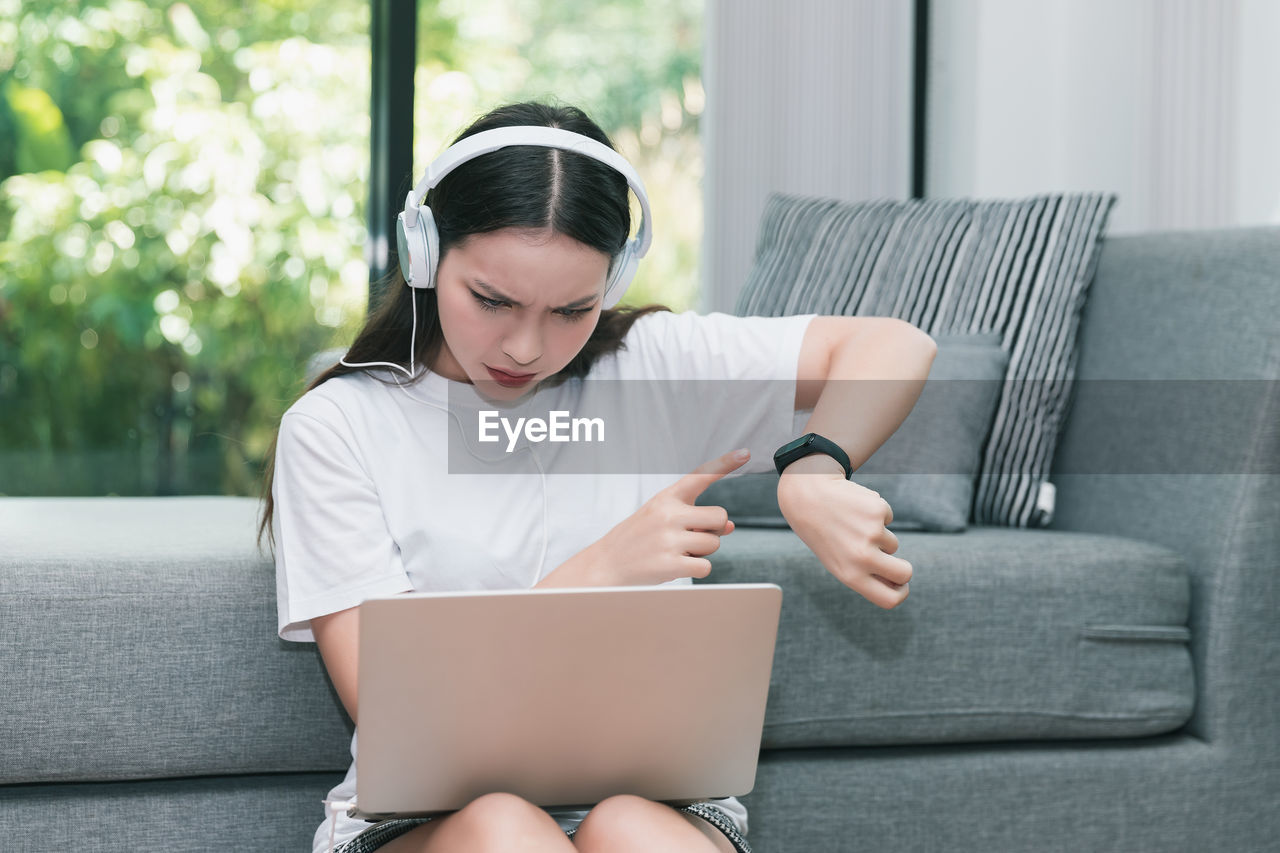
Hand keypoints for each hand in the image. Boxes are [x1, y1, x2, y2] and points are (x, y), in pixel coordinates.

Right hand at [586, 447, 750, 585]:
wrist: (605, 564)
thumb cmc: (638, 539)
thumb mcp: (661, 519)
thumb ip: (696, 518)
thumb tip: (732, 526)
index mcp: (666, 497)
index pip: (700, 475)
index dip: (725, 463)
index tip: (746, 453)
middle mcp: (668, 514)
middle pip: (720, 516)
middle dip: (714, 530)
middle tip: (692, 537)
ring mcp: (669, 539)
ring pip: (714, 543)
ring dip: (702, 552)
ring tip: (677, 552)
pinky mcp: (670, 564)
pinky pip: (706, 566)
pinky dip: (697, 569)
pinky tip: (677, 566)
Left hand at [776, 455, 911, 608]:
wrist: (808, 498)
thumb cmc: (824, 535)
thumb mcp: (837, 562)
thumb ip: (865, 576)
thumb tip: (897, 583)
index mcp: (850, 576)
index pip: (889, 599)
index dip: (901, 594)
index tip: (902, 586)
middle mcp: (862, 557)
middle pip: (904, 574)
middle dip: (904, 570)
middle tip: (893, 560)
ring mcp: (871, 533)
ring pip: (893, 544)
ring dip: (880, 537)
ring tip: (854, 527)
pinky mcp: (877, 511)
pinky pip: (888, 519)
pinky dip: (877, 515)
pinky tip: (856, 510)